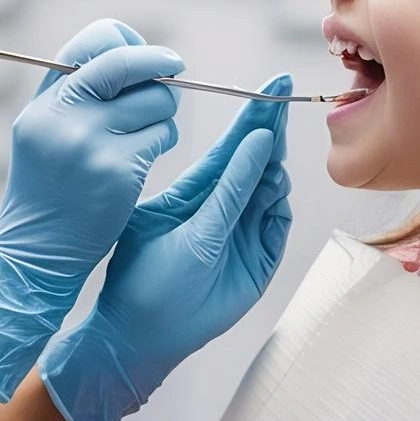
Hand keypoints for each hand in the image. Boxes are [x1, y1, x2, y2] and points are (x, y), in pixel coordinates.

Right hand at [0, 20, 182, 400]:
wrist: (38, 252)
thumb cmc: (49, 188)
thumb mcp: (44, 133)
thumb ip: (75, 93)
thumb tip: (132, 53)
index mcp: (45, 104)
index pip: (91, 43)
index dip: (124, 39)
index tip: (142, 51)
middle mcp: (63, 117)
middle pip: (127, 62)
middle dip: (160, 62)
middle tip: (176, 67)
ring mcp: (91, 144)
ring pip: (155, 100)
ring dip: (163, 112)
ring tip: (147, 133)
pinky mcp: (119, 172)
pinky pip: (162, 136)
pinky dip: (162, 141)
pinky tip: (145, 158)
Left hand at [40, 77, 295, 420]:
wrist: (137, 335)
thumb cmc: (140, 279)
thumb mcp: (175, 225)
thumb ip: (220, 190)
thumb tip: (252, 142)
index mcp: (198, 195)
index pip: (232, 148)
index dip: (252, 118)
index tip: (272, 85)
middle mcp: (225, 210)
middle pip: (257, 163)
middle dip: (271, 132)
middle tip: (283, 99)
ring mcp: (244, 236)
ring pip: (270, 192)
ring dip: (273, 167)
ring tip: (270, 147)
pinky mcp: (257, 263)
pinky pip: (275, 228)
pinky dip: (278, 207)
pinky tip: (273, 186)